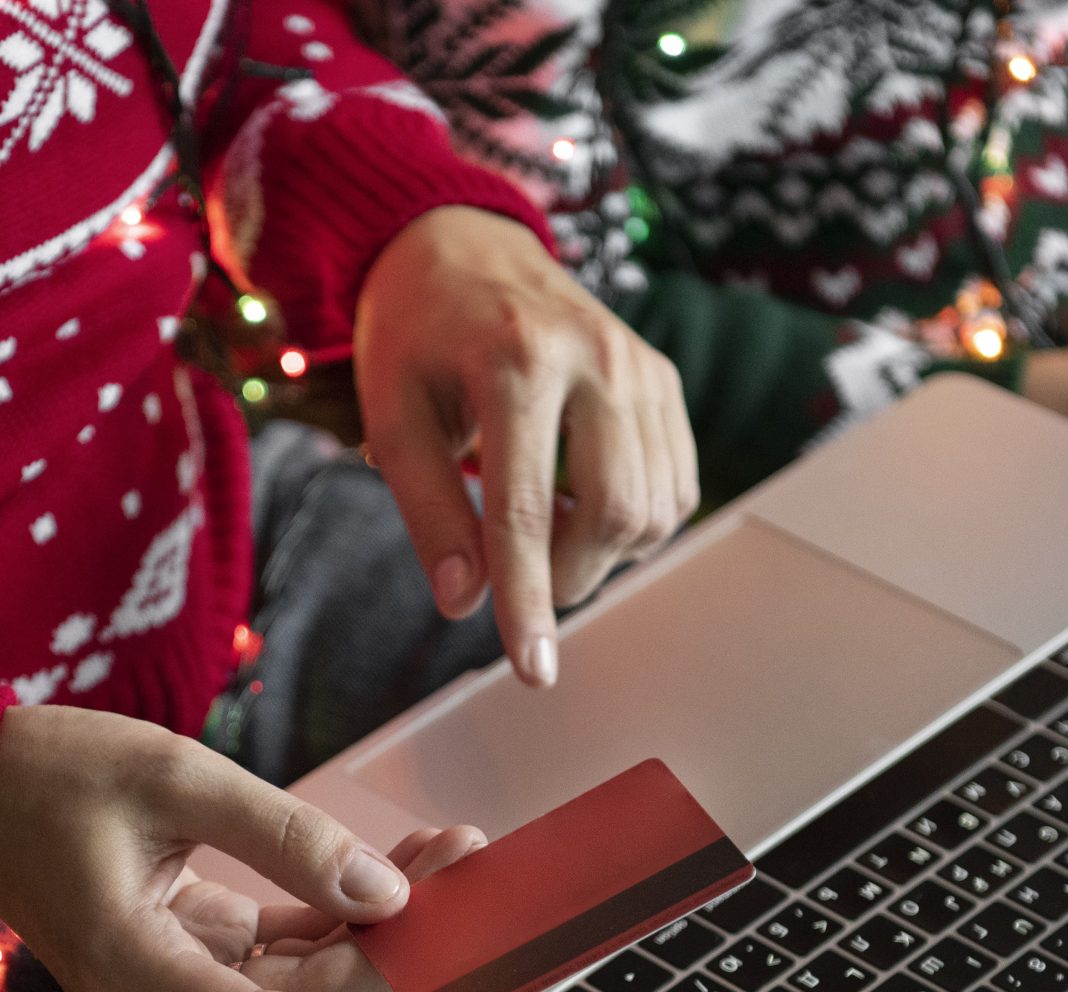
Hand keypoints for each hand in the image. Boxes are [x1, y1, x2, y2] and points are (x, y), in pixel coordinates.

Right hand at [0, 704, 479, 991]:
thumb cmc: (55, 774)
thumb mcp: (177, 779)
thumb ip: (284, 838)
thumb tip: (382, 895)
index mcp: (134, 970)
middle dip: (391, 945)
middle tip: (470, 872)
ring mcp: (172, 984)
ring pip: (298, 975)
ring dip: (374, 926)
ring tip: (448, 856)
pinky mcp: (188, 957)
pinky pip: (277, 950)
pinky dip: (335, 915)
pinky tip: (397, 872)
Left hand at [354, 206, 699, 688]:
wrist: (462, 245)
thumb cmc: (414, 334)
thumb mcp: (393, 415)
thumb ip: (428, 509)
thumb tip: (464, 602)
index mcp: (516, 358)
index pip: (527, 509)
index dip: (527, 601)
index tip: (533, 670)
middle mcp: (596, 355)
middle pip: (610, 514)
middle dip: (563, 575)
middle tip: (514, 571)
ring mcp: (642, 365)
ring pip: (653, 509)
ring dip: (599, 554)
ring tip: (542, 530)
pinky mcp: (664, 379)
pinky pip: (674, 486)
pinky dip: (633, 525)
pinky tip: (581, 508)